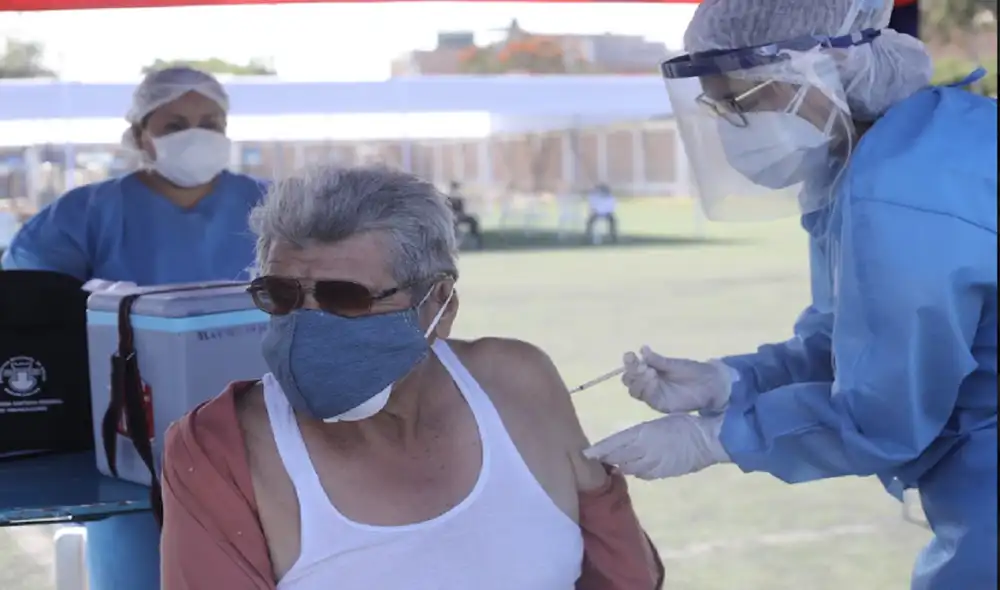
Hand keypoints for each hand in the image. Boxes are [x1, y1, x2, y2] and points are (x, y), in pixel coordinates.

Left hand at [583, 414, 729, 479]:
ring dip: (620, 466)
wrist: (706, 440)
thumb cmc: (682, 424)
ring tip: (613, 463)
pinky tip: (635, 467)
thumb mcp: (655, 425)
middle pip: (618, 458)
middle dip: (606, 459)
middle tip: (596, 459)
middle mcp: (644, 450)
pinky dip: (636, 470)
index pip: (614, 444)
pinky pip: (642, 474)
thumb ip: (637, 435)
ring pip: (628, 468)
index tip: (584, 454)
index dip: (599, 450)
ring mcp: (653, 464)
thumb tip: (622, 444)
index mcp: (642, 433)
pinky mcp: (661, 474)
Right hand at [622, 346, 734, 413]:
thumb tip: (642, 349)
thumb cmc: (693, 371)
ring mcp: (653, 394)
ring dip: (638, 381)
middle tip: (641, 366)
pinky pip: (647, 399)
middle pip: (629, 380)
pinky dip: (647, 390)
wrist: (710, 384)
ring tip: (650, 372)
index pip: (631, 368)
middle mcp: (647, 383)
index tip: (630, 355)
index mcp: (649, 370)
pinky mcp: (659, 404)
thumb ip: (657, 360)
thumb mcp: (674, 364)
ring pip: (634, 391)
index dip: (629, 362)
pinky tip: (653, 381)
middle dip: (631, 372)